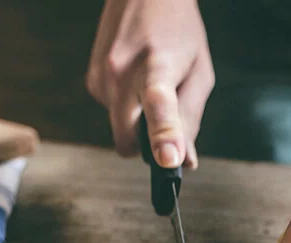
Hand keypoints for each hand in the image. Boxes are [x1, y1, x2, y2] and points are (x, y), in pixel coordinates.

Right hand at [86, 0, 213, 168]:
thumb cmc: (177, 32)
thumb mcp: (199, 74)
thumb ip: (191, 120)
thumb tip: (184, 161)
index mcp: (157, 66)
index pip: (158, 105)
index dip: (163, 135)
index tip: (167, 159)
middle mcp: (121, 73)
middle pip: (127, 141)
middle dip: (144, 146)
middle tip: (165, 123)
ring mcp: (101, 77)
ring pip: (119, 131)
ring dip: (137, 123)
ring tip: (150, 88)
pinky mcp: (92, 82)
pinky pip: (112, 116)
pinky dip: (127, 110)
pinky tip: (135, 83)